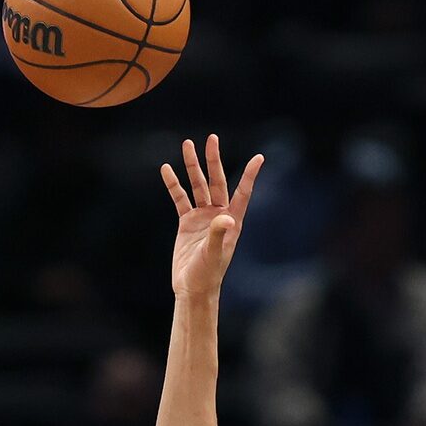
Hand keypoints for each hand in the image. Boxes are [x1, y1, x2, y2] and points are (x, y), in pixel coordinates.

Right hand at [162, 135, 263, 298]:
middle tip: (211, 139)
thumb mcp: (213, 254)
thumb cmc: (208, 274)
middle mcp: (219, 214)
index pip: (242, 192)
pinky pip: (180, 199)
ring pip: (197, 186)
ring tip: (187, 145)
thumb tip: (225, 217)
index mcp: (232, 220)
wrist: (193, 287)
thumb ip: (219, 234)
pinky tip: (167, 169)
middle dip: (213, 160)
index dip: (250, 175)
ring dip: (192, 167)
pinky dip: (173, 185)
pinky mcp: (187, 222)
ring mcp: (202, 217)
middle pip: (217, 181)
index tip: (259, 157)